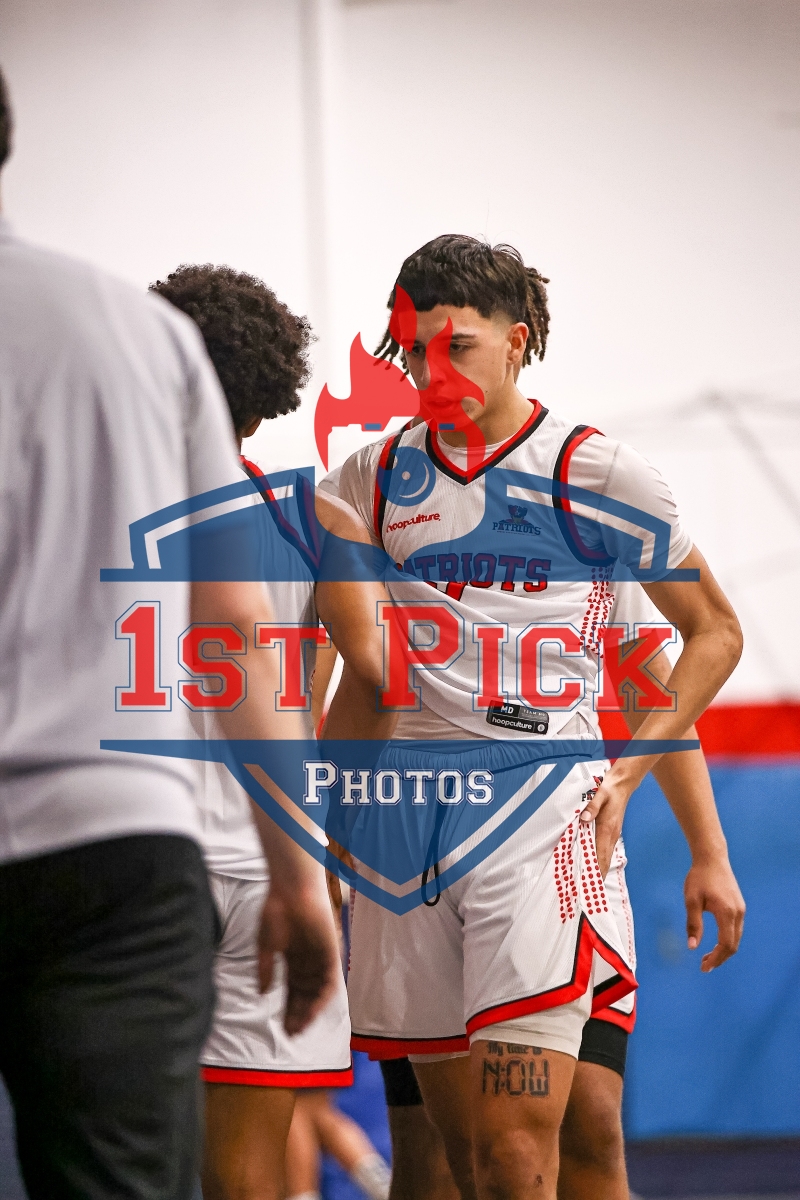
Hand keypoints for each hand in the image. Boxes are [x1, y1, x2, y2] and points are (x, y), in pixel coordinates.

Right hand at [256, 884, 338, 1034]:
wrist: (292, 891)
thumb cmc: (276, 911)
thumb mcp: (265, 945)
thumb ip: (265, 970)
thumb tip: (262, 994)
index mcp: (293, 959)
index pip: (292, 991)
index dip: (288, 1010)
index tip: (282, 1028)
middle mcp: (308, 961)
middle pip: (305, 996)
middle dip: (298, 1016)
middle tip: (291, 1036)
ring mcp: (320, 958)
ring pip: (317, 993)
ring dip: (310, 1012)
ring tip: (300, 1029)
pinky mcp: (331, 953)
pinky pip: (329, 982)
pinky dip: (322, 999)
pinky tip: (312, 1013)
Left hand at [579, 773, 631, 877]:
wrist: (621, 785)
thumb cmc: (609, 790)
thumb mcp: (599, 794)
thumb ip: (592, 806)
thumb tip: (585, 818)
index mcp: (607, 829)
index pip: (601, 855)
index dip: (596, 871)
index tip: (590, 885)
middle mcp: (612, 836)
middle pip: (604, 862)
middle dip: (597, 877)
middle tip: (588, 893)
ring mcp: (613, 836)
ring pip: (605, 858)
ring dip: (598, 871)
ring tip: (588, 886)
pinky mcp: (611, 833)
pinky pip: (605, 851)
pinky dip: (599, 862)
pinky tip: (593, 866)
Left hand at [684, 857, 744, 970]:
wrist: (712, 858)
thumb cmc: (699, 877)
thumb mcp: (691, 900)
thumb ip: (693, 924)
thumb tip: (692, 947)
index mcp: (727, 913)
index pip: (726, 944)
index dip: (716, 958)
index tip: (704, 967)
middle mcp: (738, 913)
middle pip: (733, 944)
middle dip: (720, 958)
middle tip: (704, 966)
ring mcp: (741, 909)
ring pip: (736, 938)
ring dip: (724, 950)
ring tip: (708, 957)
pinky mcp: (739, 906)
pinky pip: (736, 929)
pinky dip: (727, 940)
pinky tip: (716, 942)